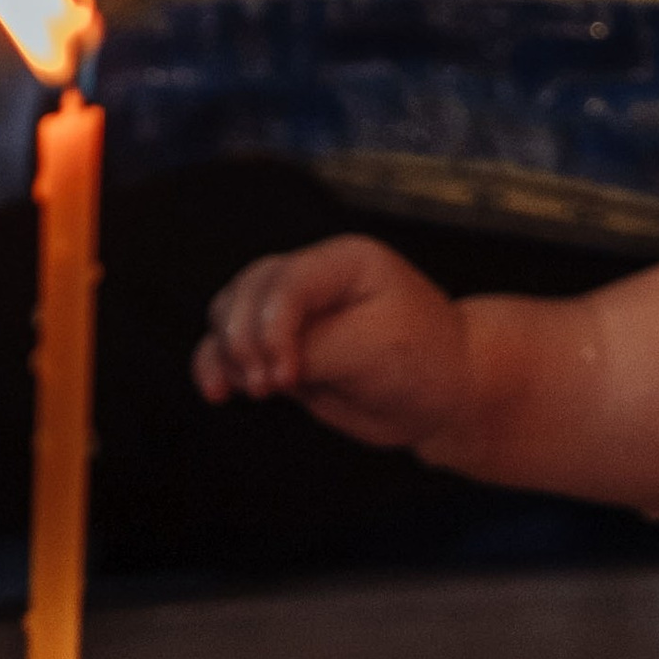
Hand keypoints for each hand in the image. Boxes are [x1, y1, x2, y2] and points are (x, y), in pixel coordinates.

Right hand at [194, 236, 475, 454]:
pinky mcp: (280, 347)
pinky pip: (228, 347)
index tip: (287, 378)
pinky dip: (215, 365)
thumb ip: (313, 350)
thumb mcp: (373, 350)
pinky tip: (217, 392)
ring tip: (249, 390)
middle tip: (270, 387)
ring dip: (226, 351)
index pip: (286, 281)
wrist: (444, 396)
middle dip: (245, 340)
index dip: (273, 328)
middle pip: (247, 292)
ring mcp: (293, 312)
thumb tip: (258, 366)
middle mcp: (312, 277)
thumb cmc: (422, 362)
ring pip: (229, 313)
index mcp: (344, 261)